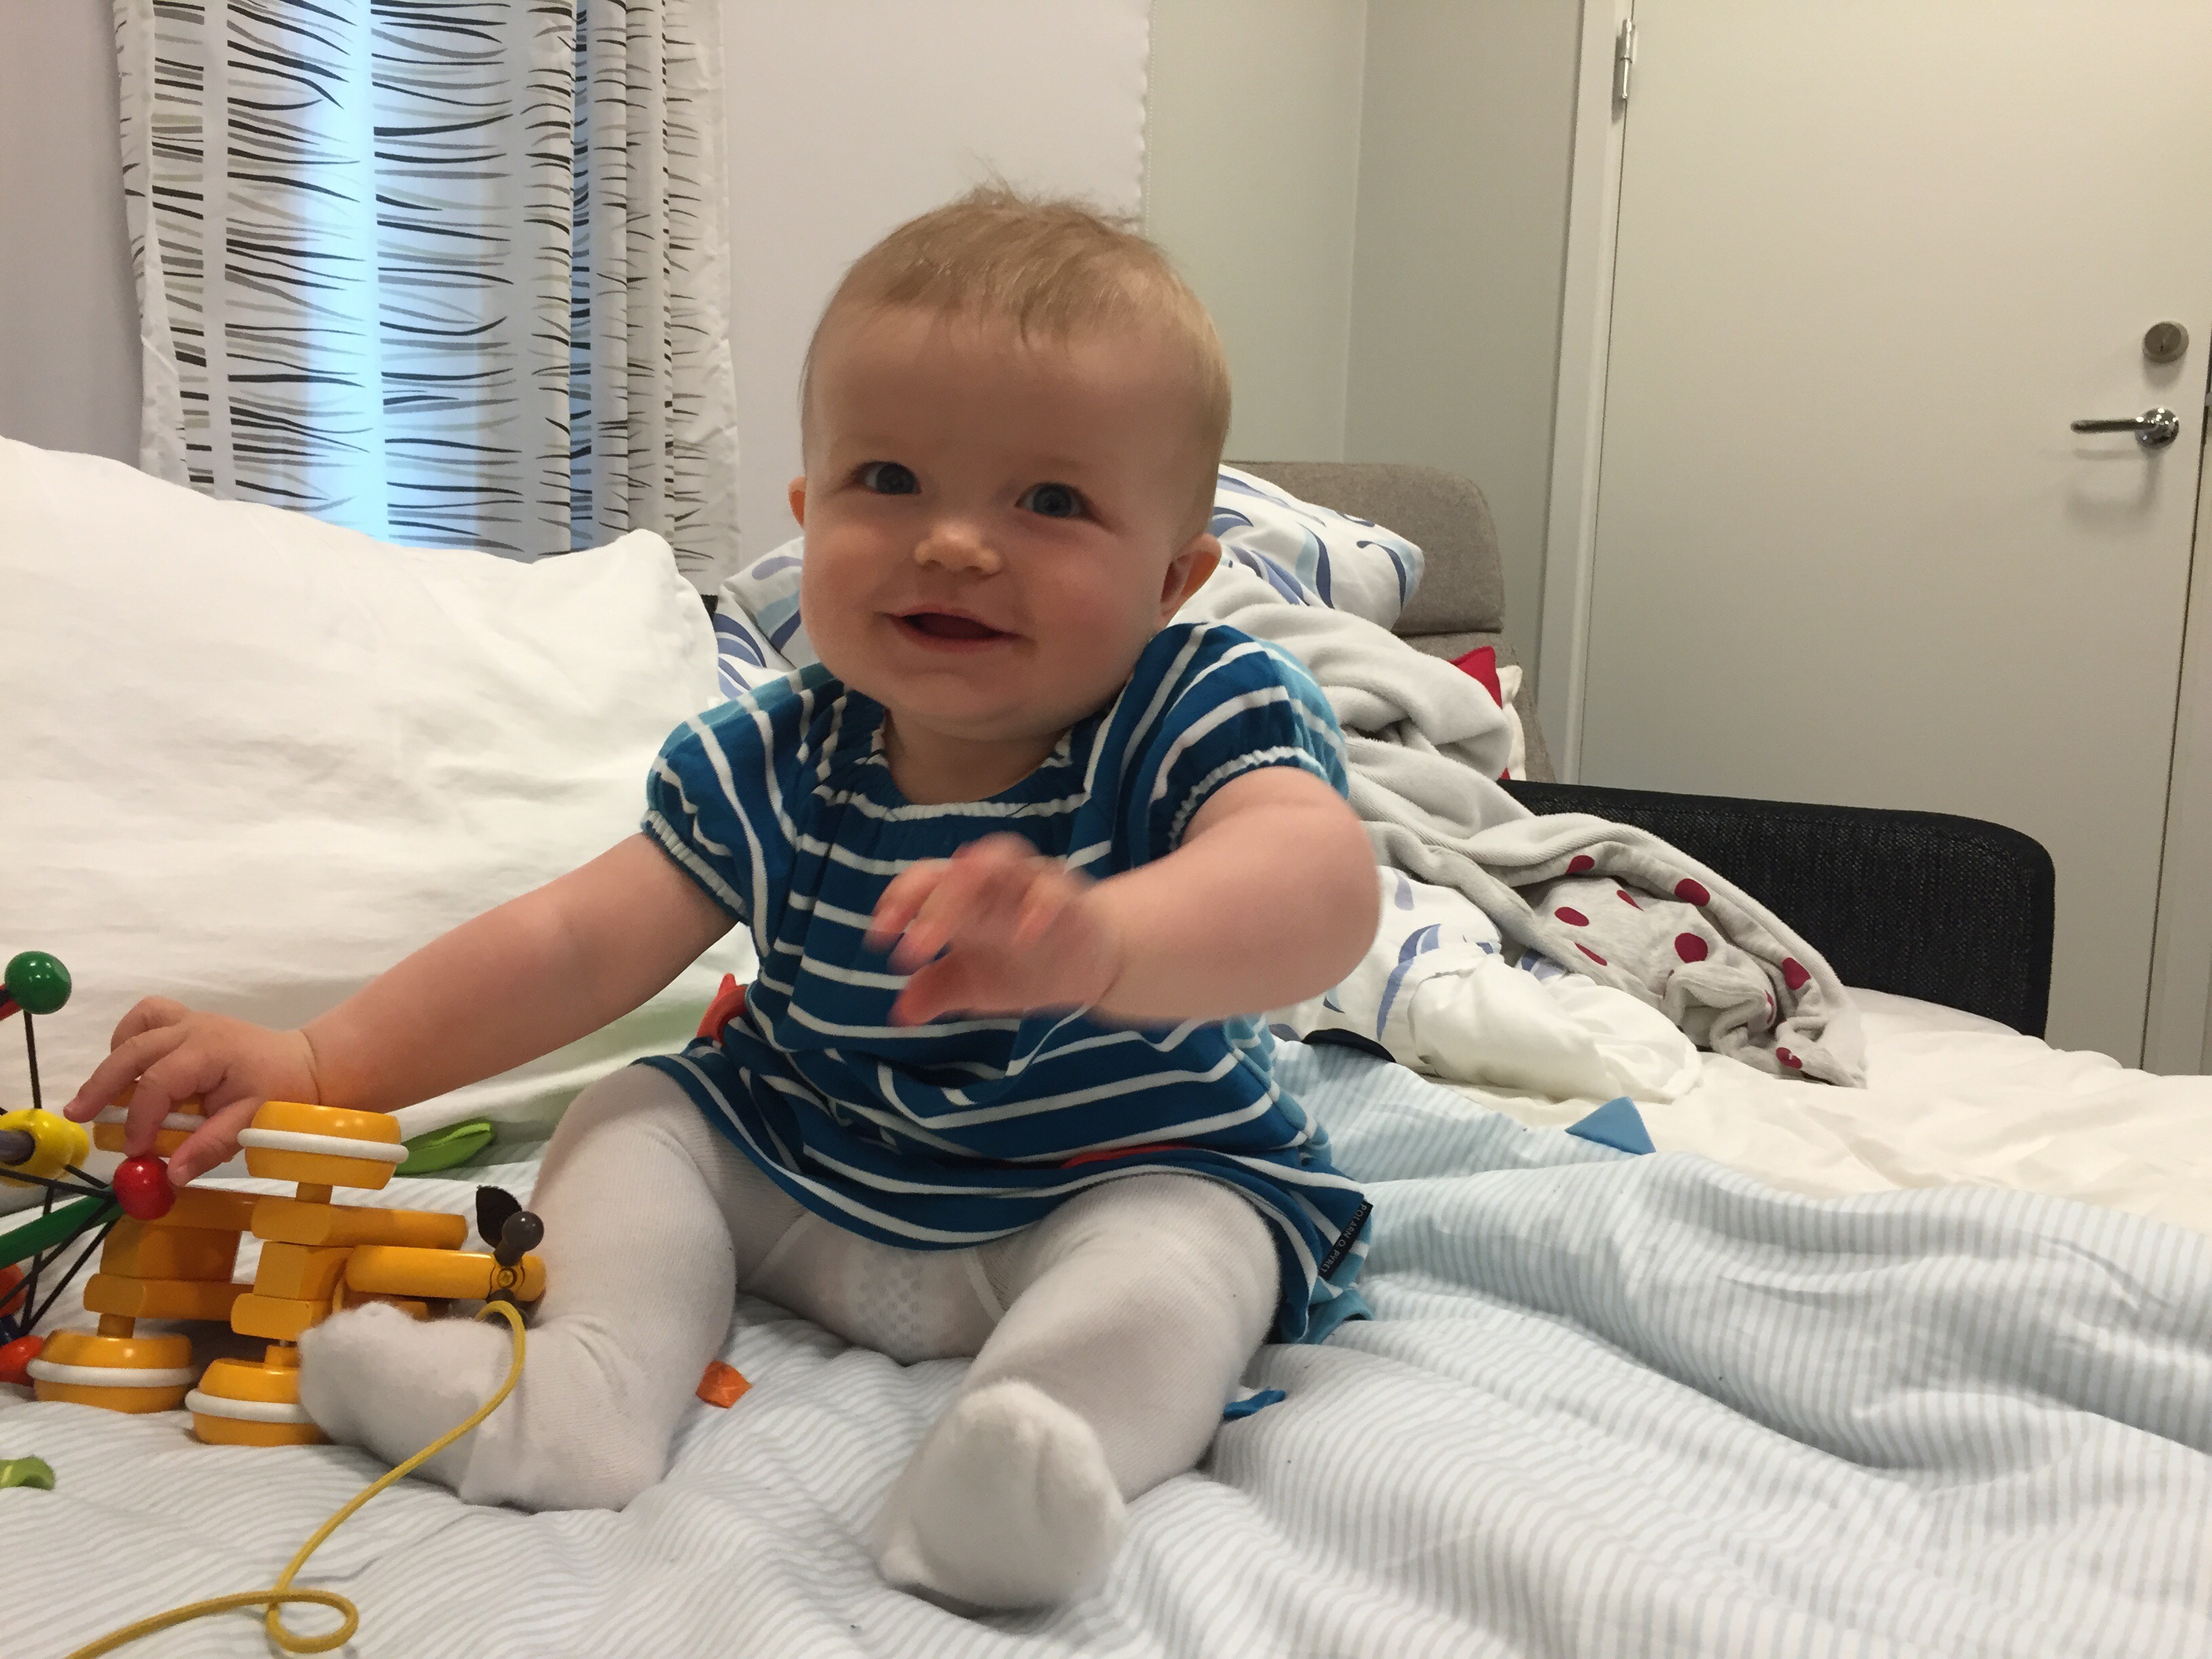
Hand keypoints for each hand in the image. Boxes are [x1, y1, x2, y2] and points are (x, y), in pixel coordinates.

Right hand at [63, 1000, 321, 1184]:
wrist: (305, 1064)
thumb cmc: (282, 1093)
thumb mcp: (252, 1124)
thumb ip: (210, 1148)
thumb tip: (170, 1176)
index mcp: (210, 1051)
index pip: (158, 1083)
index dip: (140, 1119)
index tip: (135, 1151)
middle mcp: (193, 1029)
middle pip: (133, 1051)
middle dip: (102, 1086)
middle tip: (77, 1116)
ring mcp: (189, 1020)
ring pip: (136, 1028)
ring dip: (114, 1061)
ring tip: (104, 1096)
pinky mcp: (187, 1022)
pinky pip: (148, 1017)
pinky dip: (130, 1038)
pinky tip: (131, 1069)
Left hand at [867, 834, 1124, 1024]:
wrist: (1091, 963)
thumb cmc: (1025, 963)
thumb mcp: (975, 985)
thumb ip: (938, 992)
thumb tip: (900, 1012)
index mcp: (963, 899)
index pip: (924, 882)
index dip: (899, 901)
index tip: (879, 937)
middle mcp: (994, 884)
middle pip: (956, 871)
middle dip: (931, 905)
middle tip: (914, 950)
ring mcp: (1032, 886)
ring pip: (1001, 860)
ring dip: (975, 882)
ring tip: (955, 913)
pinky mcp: (1069, 900)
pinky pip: (1053, 891)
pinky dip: (1038, 906)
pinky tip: (1023, 934)